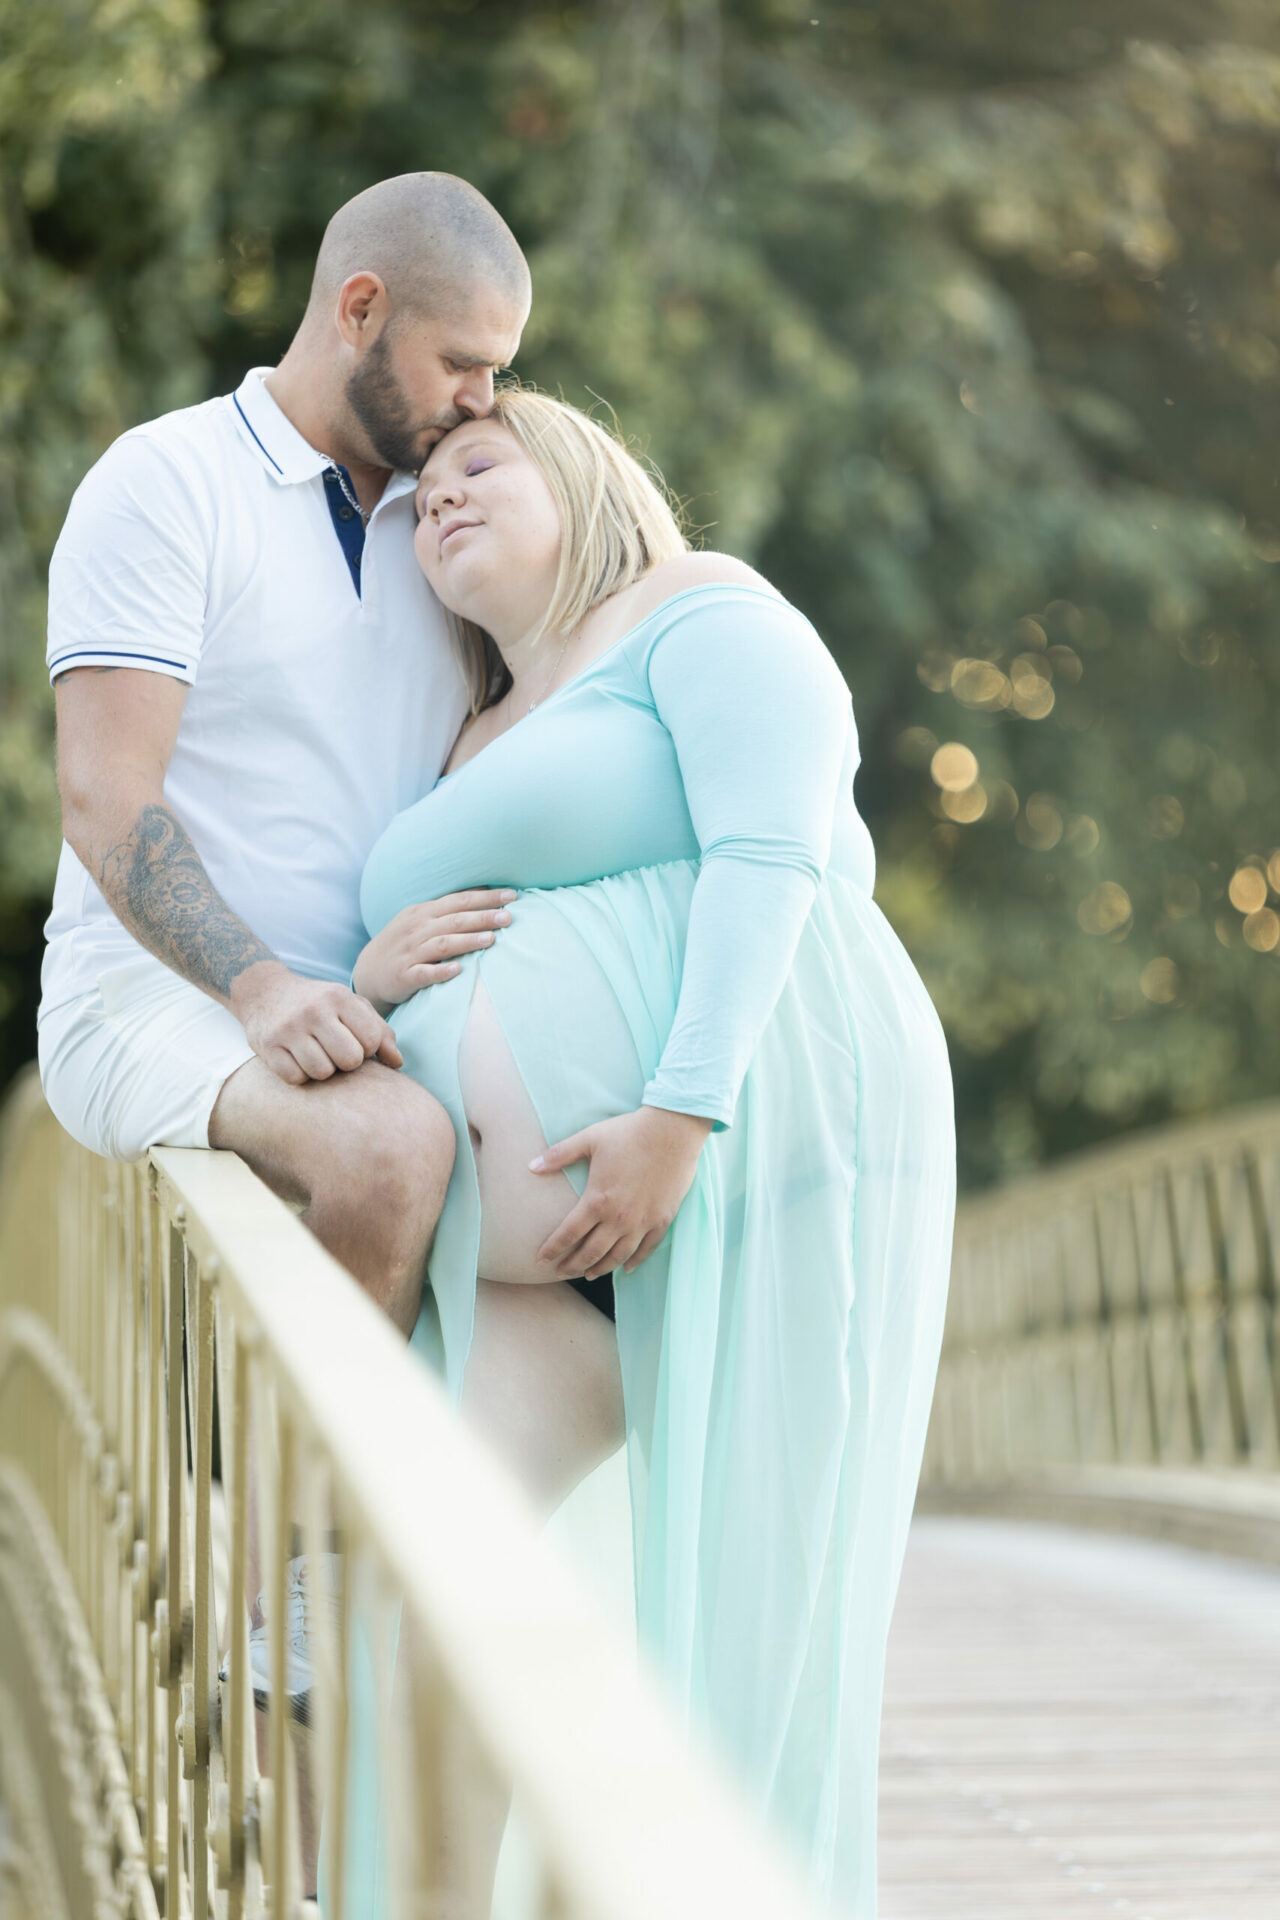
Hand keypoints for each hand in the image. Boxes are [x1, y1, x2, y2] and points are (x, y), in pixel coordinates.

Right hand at [230, 960, 403, 1085]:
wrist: (265, 993)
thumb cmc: (320, 1004)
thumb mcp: (351, 1007)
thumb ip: (380, 1031)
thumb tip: (397, 1062)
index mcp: (339, 997)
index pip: (371, 1040)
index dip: (368, 1049)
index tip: (355, 1042)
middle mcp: (314, 1010)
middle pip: (350, 1060)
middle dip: (347, 1062)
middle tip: (336, 1052)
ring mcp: (288, 1028)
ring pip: (322, 1072)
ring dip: (323, 1070)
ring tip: (317, 1055)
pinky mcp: (267, 1046)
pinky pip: (295, 1078)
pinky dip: (300, 1075)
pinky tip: (297, 1060)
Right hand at [352, 889, 516, 1012]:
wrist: (368, 972)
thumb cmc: (404, 944)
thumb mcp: (421, 920)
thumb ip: (449, 909)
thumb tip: (484, 891)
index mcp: (424, 912)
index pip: (459, 901)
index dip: (485, 898)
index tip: (511, 896)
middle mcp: (417, 929)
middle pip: (454, 920)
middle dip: (482, 917)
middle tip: (508, 917)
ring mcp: (410, 952)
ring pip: (442, 944)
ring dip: (467, 941)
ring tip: (491, 939)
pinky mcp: (404, 976)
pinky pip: (424, 973)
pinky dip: (441, 971)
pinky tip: (458, 969)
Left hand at [530, 1106, 714, 1280]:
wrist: (671, 1131)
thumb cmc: (628, 1133)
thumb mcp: (589, 1139)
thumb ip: (559, 1155)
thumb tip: (531, 1166)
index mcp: (597, 1200)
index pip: (568, 1234)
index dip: (552, 1249)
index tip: (540, 1259)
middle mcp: (619, 1218)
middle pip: (591, 1252)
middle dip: (572, 1265)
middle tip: (560, 1272)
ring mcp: (642, 1222)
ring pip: (618, 1256)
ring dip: (601, 1268)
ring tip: (589, 1274)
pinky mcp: (662, 1220)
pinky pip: (646, 1249)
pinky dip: (634, 1261)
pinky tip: (625, 1268)